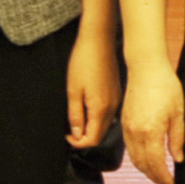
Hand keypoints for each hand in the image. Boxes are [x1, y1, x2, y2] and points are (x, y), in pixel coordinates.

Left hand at [66, 17, 120, 151]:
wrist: (99, 40)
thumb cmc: (83, 62)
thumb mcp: (73, 91)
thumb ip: (76, 115)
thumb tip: (77, 134)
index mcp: (101, 108)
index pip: (92, 139)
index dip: (78, 143)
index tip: (67, 136)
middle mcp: (112, 107)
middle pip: (100, 134)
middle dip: (85, 136)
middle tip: (70, 129)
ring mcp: (116, 99)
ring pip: (105, 124)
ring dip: (91, 126)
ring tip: (78, 117)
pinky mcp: (117, 91)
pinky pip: (109, 112)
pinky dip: (98, 116)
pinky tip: (88, 106)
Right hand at [121, 57, 184, 183]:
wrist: (146, 68)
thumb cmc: (166, 86)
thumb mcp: (178, 113)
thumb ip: (177, 138)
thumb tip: (177, 159)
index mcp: (151, 132)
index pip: (156, 164)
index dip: (164, 177)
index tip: (172, 183)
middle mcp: (136, 133)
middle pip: (143, 165)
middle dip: (154, 177)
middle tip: (165, 183)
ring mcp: (127, 129)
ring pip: (134, 159)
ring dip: (144, 170)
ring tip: (157, 174)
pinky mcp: (124, 123)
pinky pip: (129, 148)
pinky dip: (137, 159)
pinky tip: (146, 159)